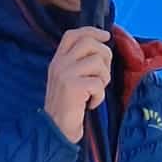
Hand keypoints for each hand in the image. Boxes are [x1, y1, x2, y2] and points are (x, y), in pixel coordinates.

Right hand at [44, 27, 111, 142]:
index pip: (73, 34)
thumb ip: (79, 64)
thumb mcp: (68, 80)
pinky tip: (91, 104)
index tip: (106, 36)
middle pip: (89, 43)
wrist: (55, 130)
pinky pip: (98, 83)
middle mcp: (59, 63)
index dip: (91, 31)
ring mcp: (65, 74)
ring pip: (97, 62)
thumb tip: (102, 48)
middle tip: (103, 74)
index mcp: (58, 60)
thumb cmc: (67, 108)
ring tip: (95, 92)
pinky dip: (100, 96)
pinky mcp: (73, 87)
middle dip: (105, 56)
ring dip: (104, 78)